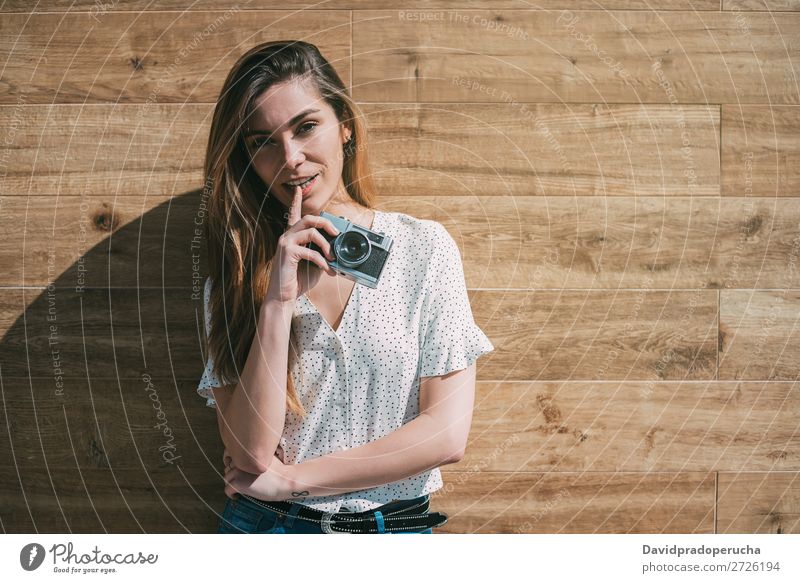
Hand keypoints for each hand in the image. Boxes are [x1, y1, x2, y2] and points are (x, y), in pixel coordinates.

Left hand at [224, 451, 295, 501]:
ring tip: (240, 488)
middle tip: (241, 481)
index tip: (237, 470)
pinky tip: (237, 496)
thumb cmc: (279, 471)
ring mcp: (238, 472)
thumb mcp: (265, 457)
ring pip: (226, 478)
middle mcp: (240, 460)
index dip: (232, 463)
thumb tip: (243, 461)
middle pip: (227, 468)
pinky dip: (231, 494)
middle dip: (233, 474)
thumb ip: (253, 456)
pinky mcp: (238, 483)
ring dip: (232, 483)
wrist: (285, 481)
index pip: (229, 455)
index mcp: (247, 452)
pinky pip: (227, 489)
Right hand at [264, 186, 339, 303]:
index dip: (295, 201)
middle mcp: (287, 236)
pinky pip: (310, 251)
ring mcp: (285, 243)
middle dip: (326, 223)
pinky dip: (322, 261)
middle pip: (309, 218)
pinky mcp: (287, 252)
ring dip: (327, 244)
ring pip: (311, 231)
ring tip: (333, 258)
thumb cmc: (298, 280)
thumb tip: (338, 250)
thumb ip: (322, 253)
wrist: (283, 297)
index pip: (293, 214)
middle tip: (337, 233)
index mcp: (292, 237)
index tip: (297, 190)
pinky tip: (327, 269)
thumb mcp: (315, 264)